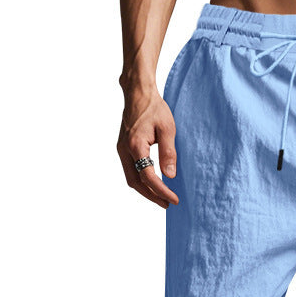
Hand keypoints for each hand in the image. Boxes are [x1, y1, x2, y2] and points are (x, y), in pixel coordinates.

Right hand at [117, 89, 178, 208]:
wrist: (138, 93)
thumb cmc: (154, 108)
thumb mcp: (167, 129)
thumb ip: (169, 152)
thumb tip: (170, 175)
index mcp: (135, 145)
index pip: (147, 176)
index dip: (161, 190)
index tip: (174, 199)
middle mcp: (124, 149)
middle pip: (135, 182)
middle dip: (152, 195)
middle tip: (168, 203)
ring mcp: (122, 149)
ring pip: (131, 178)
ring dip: (146, 190)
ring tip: (162, 198)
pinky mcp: (123, 148)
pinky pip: (130, 170)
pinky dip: (141, 181)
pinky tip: (153, 184)